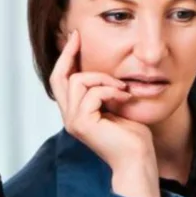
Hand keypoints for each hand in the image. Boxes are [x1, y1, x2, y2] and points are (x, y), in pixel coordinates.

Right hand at [50, 31, 159, 196]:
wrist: (137, 159)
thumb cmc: (133, 137)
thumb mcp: (116, 105)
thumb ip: (105, 90)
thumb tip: (103, 69)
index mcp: (76, 112)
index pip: (62, 80)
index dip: (66, 58)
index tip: (75, 37)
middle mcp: (69, 117)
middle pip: (58, 77)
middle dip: (68, 54)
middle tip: (78, 37)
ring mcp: (73, 121)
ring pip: (78, 81)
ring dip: (104, 79)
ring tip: (122, 89)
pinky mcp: (81, 123)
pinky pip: (92, 93)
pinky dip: (110, 90)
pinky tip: (124, 97)